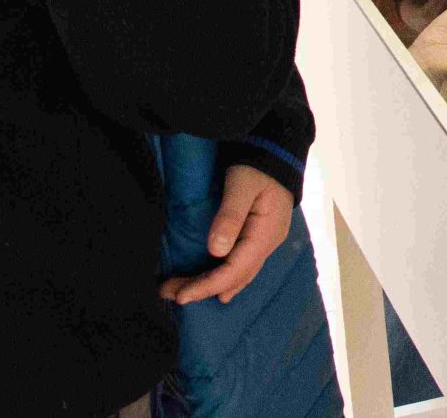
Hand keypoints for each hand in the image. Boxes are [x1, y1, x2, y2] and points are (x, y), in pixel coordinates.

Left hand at [160, 165, 293, 305]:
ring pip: (239, 274)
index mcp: (266, 234)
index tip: (180, 295)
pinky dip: (225, 278)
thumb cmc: (258, 164)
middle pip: (235, 277)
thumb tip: (215, 251)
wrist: (278, 151)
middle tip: (168, 293)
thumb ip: (230, 216)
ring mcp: (266, 241)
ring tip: (182, 293)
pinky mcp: (259, 237)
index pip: (235, 270)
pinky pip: (242, 265)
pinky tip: (216, 289)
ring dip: (211, 286)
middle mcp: (269, 243)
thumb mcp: (242, 184)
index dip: (207, 285)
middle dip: (203, 289)